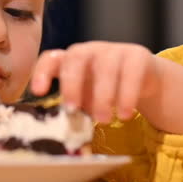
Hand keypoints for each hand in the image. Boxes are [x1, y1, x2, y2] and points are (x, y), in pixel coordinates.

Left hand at [30, 41, 160, 122]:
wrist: (143, 80)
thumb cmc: (105, 90)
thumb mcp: (86, 99)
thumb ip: (75, 108)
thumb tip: (64, 131)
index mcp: (71, 60)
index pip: (51, 58)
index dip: (42, 72)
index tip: (38, 92)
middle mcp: (90, 50)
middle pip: (76, 58)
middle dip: (71, 84)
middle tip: (73, 110)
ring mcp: (114, 50)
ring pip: (105, 67)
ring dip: (102, 96)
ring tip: (103, 120)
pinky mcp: (137, 56)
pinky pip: (131, 73)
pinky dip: (127, 95)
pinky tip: (125, 114)